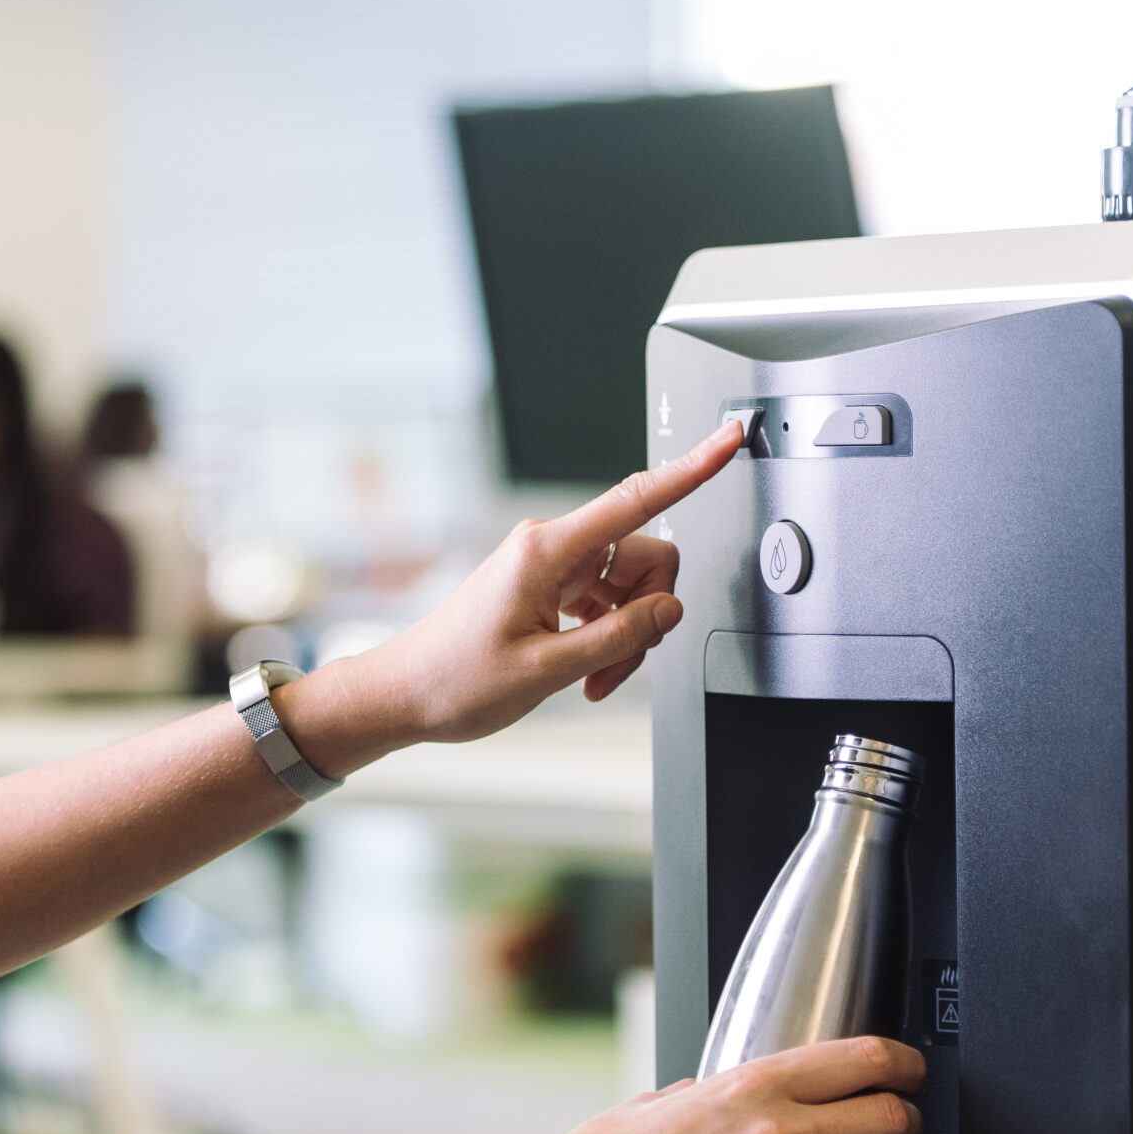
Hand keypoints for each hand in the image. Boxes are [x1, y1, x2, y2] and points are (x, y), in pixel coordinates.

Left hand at [281, 419, 744, 769]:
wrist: (405, 695)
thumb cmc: (454, 680)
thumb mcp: (546, 670)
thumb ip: (618, 639)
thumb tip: (669, 610)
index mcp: (547, 551)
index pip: (636, 499)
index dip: (691, 467)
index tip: (727, 438)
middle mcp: (552, 547)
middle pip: (646, 558)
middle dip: (647, 616)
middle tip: (615, 667)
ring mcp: (551, 566)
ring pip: (630, 588)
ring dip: (624, 637)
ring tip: (589, 678)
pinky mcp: (550, 587)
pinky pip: (606, 602)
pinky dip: (606, 639)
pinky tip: (581, 671)